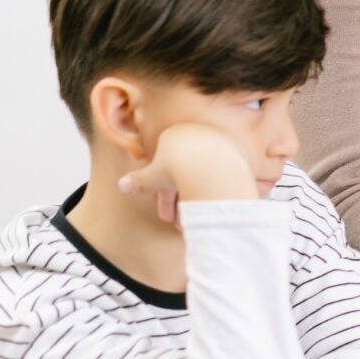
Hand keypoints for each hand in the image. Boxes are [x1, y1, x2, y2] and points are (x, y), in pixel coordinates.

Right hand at [118, 122, 257, 222]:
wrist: (212, 167)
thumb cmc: (177, 169)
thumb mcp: (152, 177)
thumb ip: (138, 181)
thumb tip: (121, 185)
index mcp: (174, 134)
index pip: (164, 167)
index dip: (163, 194)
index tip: (166, 213)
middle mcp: (198, 134)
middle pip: (185, 173)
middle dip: (180, 201)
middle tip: (179, 224)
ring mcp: (219, 142)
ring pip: (204, 175)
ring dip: (197, 200)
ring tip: (195, 223)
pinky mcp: (238, 152)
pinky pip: (223, 175)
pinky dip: (216, 191)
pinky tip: (214, 208)